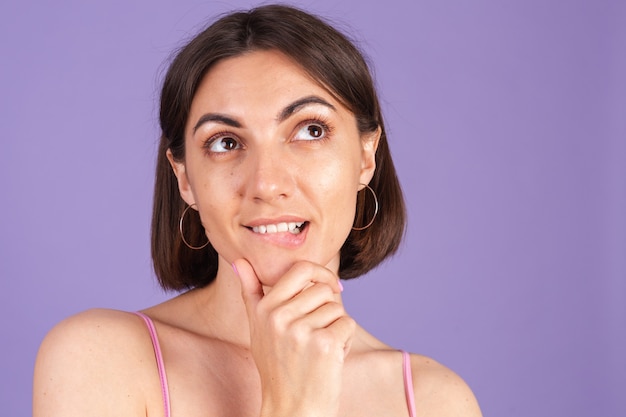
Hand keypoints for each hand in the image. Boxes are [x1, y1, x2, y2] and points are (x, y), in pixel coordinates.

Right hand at [233, 259, 354, 416]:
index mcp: (264, 309)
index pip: (301, 269)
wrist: (291, 410)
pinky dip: (345, 341)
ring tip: (319, 349)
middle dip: (329, 309)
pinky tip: (329, 359)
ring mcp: (301, 331)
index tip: (329, 287)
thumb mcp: (258, 329)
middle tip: (317, 333)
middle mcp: (279, 317)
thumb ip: (251, 293)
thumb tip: (239, 261)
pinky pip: (348, 325)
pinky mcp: (324, 344)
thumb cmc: (277, 368)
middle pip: (324, 290)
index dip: (321, 274)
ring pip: (337, 308)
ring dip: (336, 327)